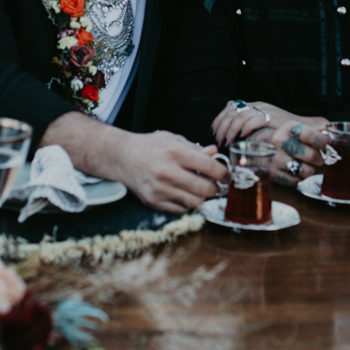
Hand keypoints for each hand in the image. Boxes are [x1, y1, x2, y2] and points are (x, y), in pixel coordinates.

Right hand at [41, 113, 227, 213]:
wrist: (122, 157)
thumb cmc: (150, 146)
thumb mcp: (173, 140)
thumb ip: (196, 149)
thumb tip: (216, 154)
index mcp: (174, 152)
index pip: (210, 167)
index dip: (224, 173)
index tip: (227, 175)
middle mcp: (166, 172)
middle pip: (205, 189)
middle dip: (216, 188)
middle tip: (215, 184)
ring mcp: (159, 189)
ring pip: (195, 202)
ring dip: (202, 197)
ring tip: (199, 188)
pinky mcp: (153, 202)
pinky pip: (181, 209)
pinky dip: (186, 202)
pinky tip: (183, 192)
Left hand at [210, 100, 325, 147]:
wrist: (307, 130)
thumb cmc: (283, 131)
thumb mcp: (262, 125)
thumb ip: (247, 121)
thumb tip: (230, 119)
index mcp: (253, 106)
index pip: (229, 108)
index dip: (218, 119)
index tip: (213, 131)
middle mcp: (258, 106)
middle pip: (231, 112)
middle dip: (221, 126)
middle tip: (219, 140)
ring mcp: (265, 111)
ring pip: (239, 116)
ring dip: (230, 130)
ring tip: (227, 142)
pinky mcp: (272, 118)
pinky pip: (253, 121)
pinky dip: (243, 130)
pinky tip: (240, 138)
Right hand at [263, 121, 330, 186]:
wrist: (264, 147)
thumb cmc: (289, 138)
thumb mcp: (301, 128)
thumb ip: (318, 129)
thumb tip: (332, 130)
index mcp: (287, 127)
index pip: (309, 134)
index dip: (323, 141)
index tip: (328, 144)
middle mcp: (278, 141)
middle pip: (311, 155)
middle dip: (320, 158)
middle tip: (320, 158)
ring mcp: (274, 158)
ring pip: (305, 170)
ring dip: (310, 169)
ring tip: (307, 164)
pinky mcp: (272, 173)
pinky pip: (295, 181)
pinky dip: (299, 178)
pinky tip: (296, 171)